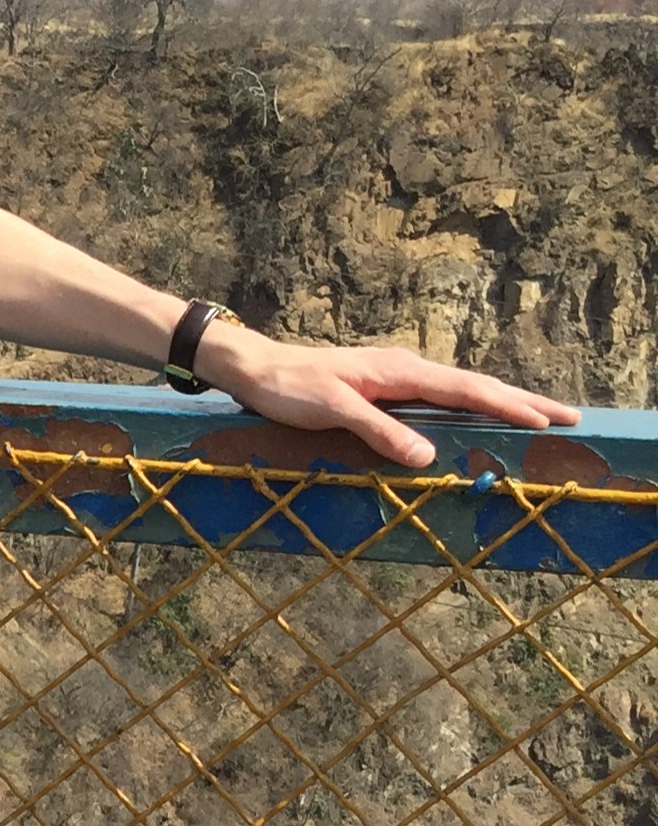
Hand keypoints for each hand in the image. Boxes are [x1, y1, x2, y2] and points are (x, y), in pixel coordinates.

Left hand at [199, 327, 580, 468]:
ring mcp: (396, 378)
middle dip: (523, 402)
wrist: (255, 369)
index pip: (467, 390)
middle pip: (475, 387)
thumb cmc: (288, 388)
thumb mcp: (331, 409)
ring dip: (501, 404)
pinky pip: (440, 399)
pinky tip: (479, 421)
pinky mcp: (384, 389)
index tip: (549, 419)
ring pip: (461, 392)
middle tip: (571, 417)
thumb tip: (428, 456)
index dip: (509, 406)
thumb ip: (379, 431)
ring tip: (540, 417)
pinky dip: (470, 408)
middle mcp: (404, 370)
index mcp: (399, 372)